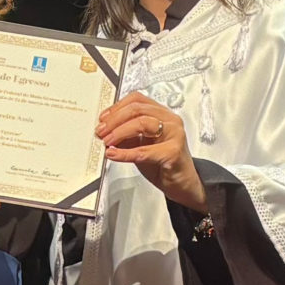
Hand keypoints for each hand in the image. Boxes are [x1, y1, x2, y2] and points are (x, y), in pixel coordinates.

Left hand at [95, 95, 204, 211]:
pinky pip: (144, 150)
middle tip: (101, 131)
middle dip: (114, 120)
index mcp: (162, 114)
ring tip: (107, 141)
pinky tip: (114, 154)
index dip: (117, 107)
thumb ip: (127, 136)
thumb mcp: (141, 145)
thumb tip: (106, 130)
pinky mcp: (173, 152)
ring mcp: (174, 134)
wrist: (183, 184)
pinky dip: (126, 153)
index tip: (103, 118)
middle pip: (137, 109)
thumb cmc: (164, 164)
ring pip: (141, 123)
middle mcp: (170, 120)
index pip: (137, 100)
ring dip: (119, 132)